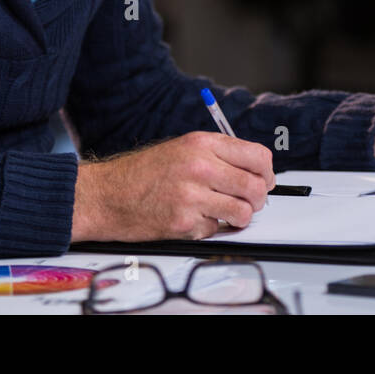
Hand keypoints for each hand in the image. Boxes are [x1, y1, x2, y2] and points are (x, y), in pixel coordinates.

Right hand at [71, 131, 273, 241]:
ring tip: (225, 214)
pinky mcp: (183, 222)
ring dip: (239, 218)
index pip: (258, 156)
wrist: (107, 194)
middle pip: (256, 186)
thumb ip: (219, 155)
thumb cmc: (144, 173)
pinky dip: (209, 228)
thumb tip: (255, 170)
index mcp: (202, 144)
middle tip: (249, 203)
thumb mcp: (183, 148)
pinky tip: (193, 219)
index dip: (267, 173)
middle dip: (258, 200)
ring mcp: (192, 195)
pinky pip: (216, 229)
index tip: (265, 181)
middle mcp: (200, 166)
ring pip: (243, 212)